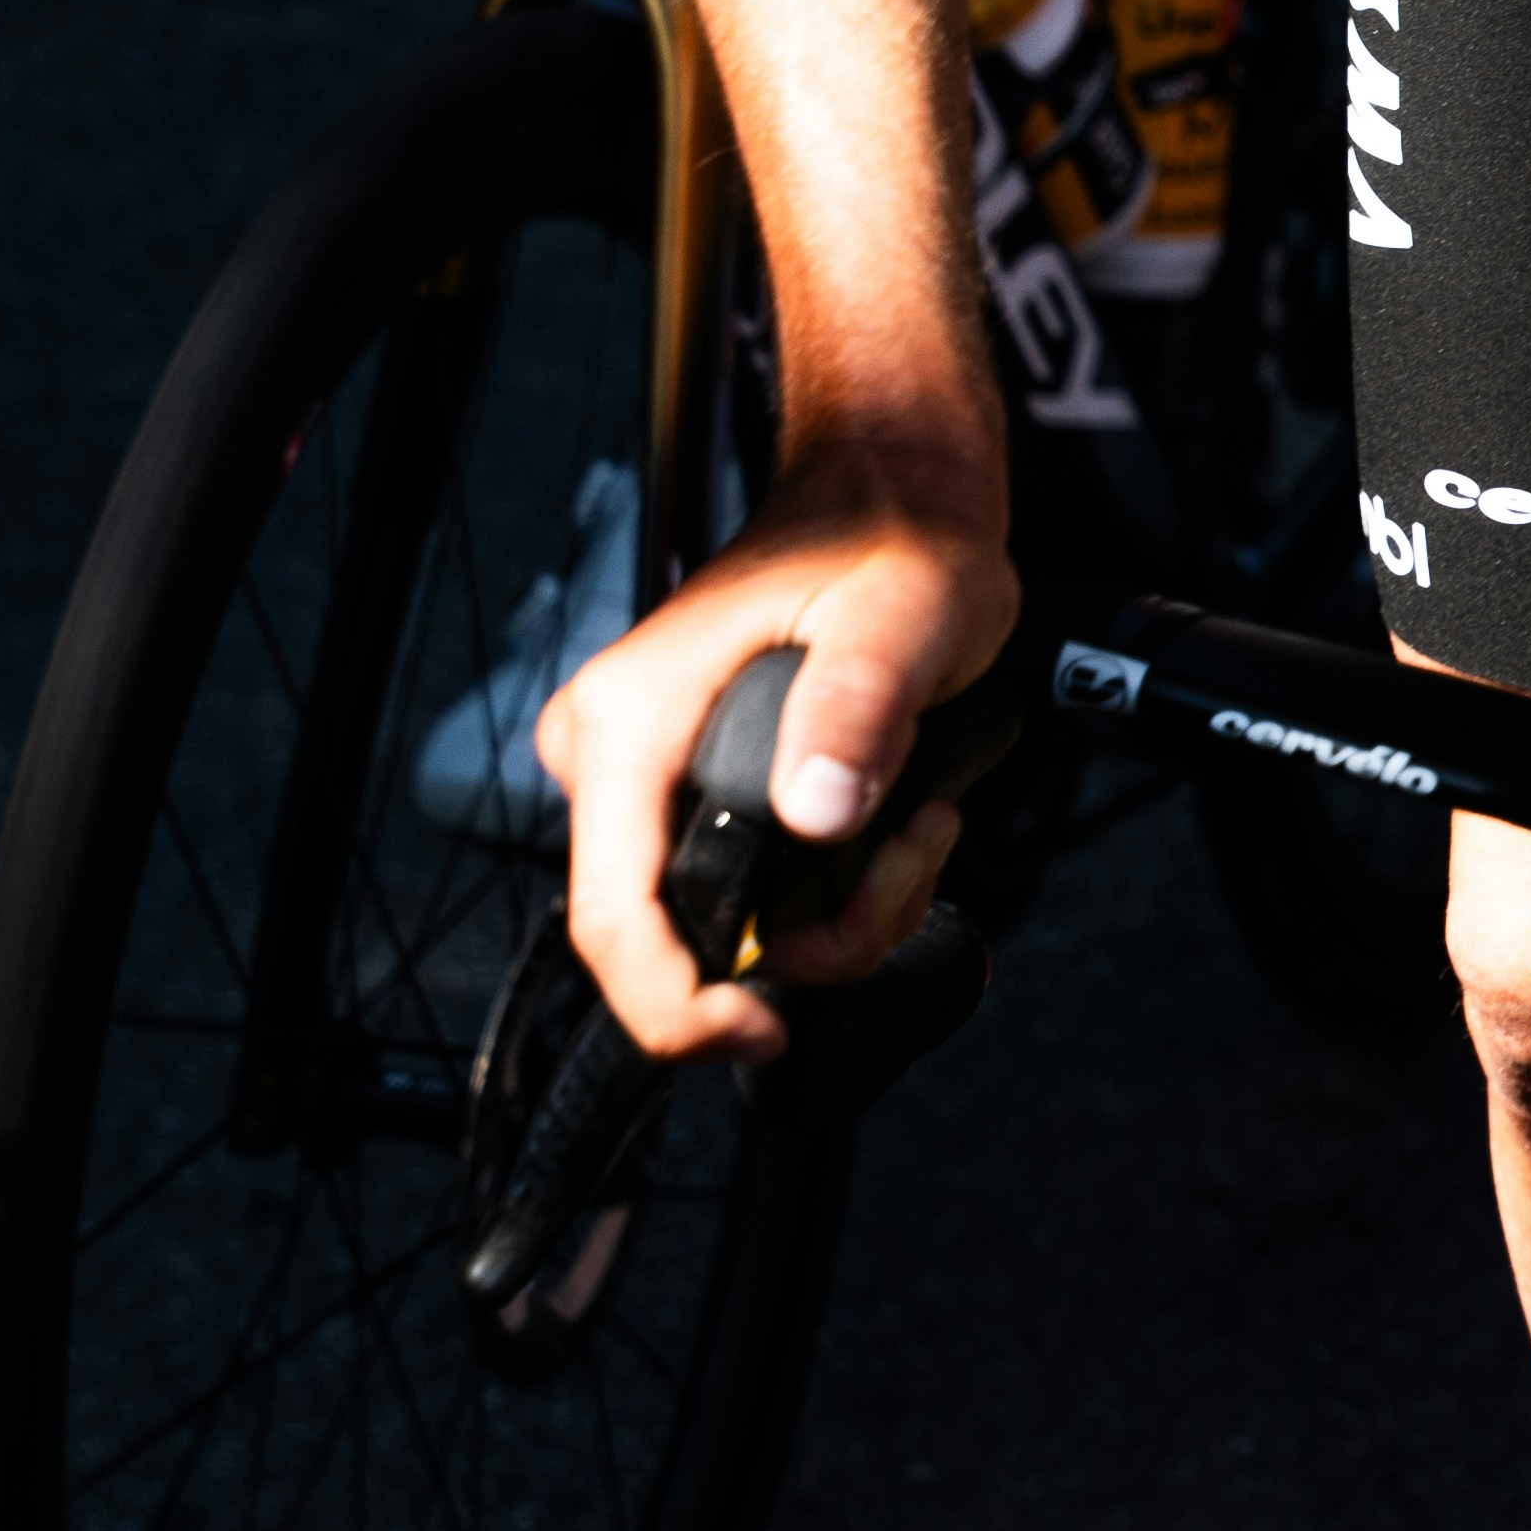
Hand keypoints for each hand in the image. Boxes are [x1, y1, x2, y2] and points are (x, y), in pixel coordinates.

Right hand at [531, 448, 1014, 1064]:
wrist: (892, 498)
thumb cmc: (888, 540)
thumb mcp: (901, 616)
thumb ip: (860, 708)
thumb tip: (817, 813)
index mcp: (631, 720)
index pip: (610, 916)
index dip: (675, 1006)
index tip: (759, 1032)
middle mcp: (619, 758)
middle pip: (681, 938)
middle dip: (812, 943)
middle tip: (909, 857)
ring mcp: (656, 783)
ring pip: (737, 930)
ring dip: (848, 914)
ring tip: (920, 823)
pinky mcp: (699, 797)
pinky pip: (758, 899)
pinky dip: (842, 893)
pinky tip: (896, 823)